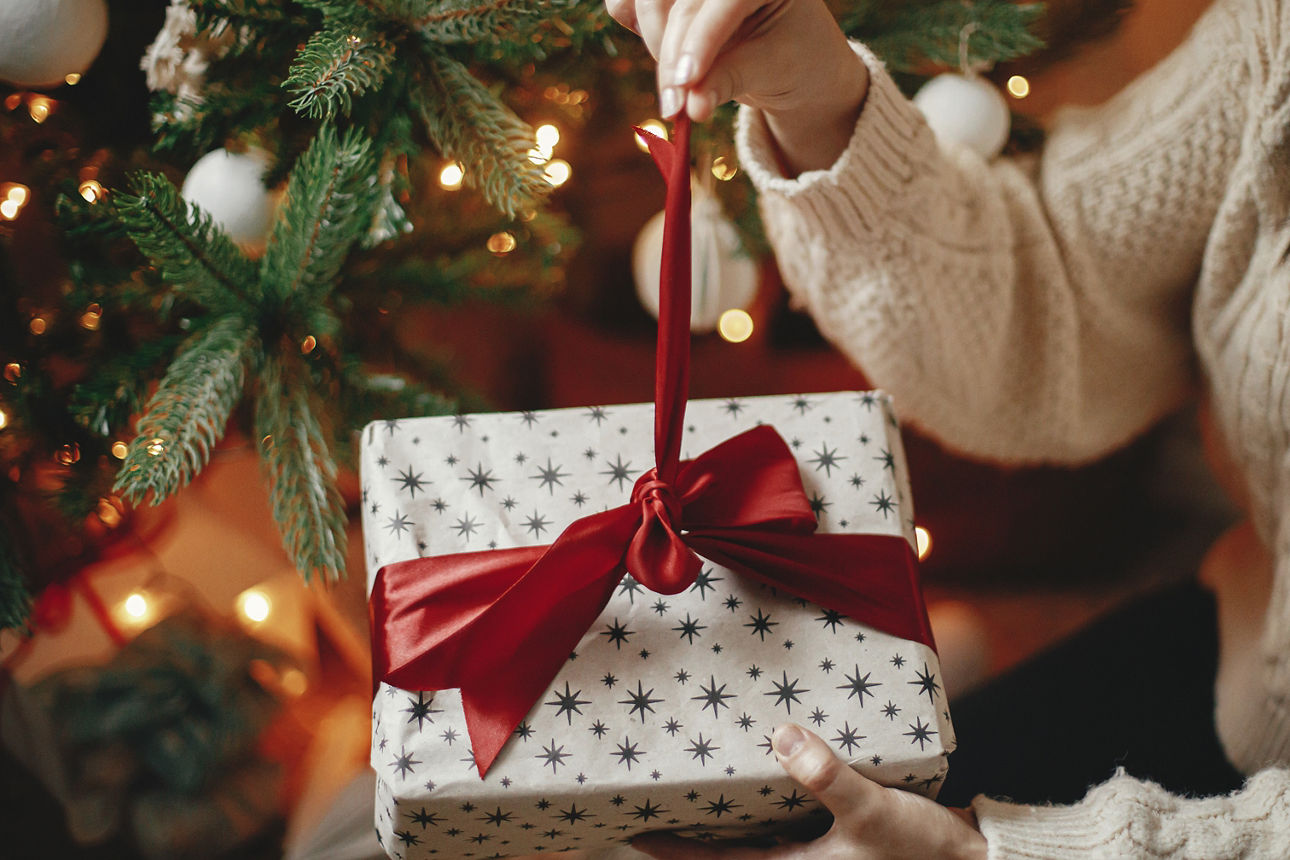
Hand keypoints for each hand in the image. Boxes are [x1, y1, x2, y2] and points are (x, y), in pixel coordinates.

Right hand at [603, 0, 869, 172]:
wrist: (788, 56)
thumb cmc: (791, 59)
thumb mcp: (771, 70)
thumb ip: (730, 81)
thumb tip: (692, 107)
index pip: (726, 0)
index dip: (702, 41)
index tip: (687, 85)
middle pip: (682, 4)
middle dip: (674, 57)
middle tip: (676, 107)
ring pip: (647, 1)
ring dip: (656, 46)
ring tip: (679, 88)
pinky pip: (626, 3)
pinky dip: (635, 26)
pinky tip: (662, 54)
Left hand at [631, 724, 986, 859]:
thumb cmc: (923, 854)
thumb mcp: (873, 813)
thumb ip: (826, 777)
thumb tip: (781, 737)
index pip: (711, 859)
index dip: (666, 844)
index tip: (627, 825)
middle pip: (725, 843)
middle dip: (689, 820)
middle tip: (652, 786)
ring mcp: (813, 850)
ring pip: (753, 827)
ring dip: (725, 804)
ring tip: (696, 766)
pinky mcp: (834, 833)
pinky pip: (785, 812)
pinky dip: (766, 791)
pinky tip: (764, 758)